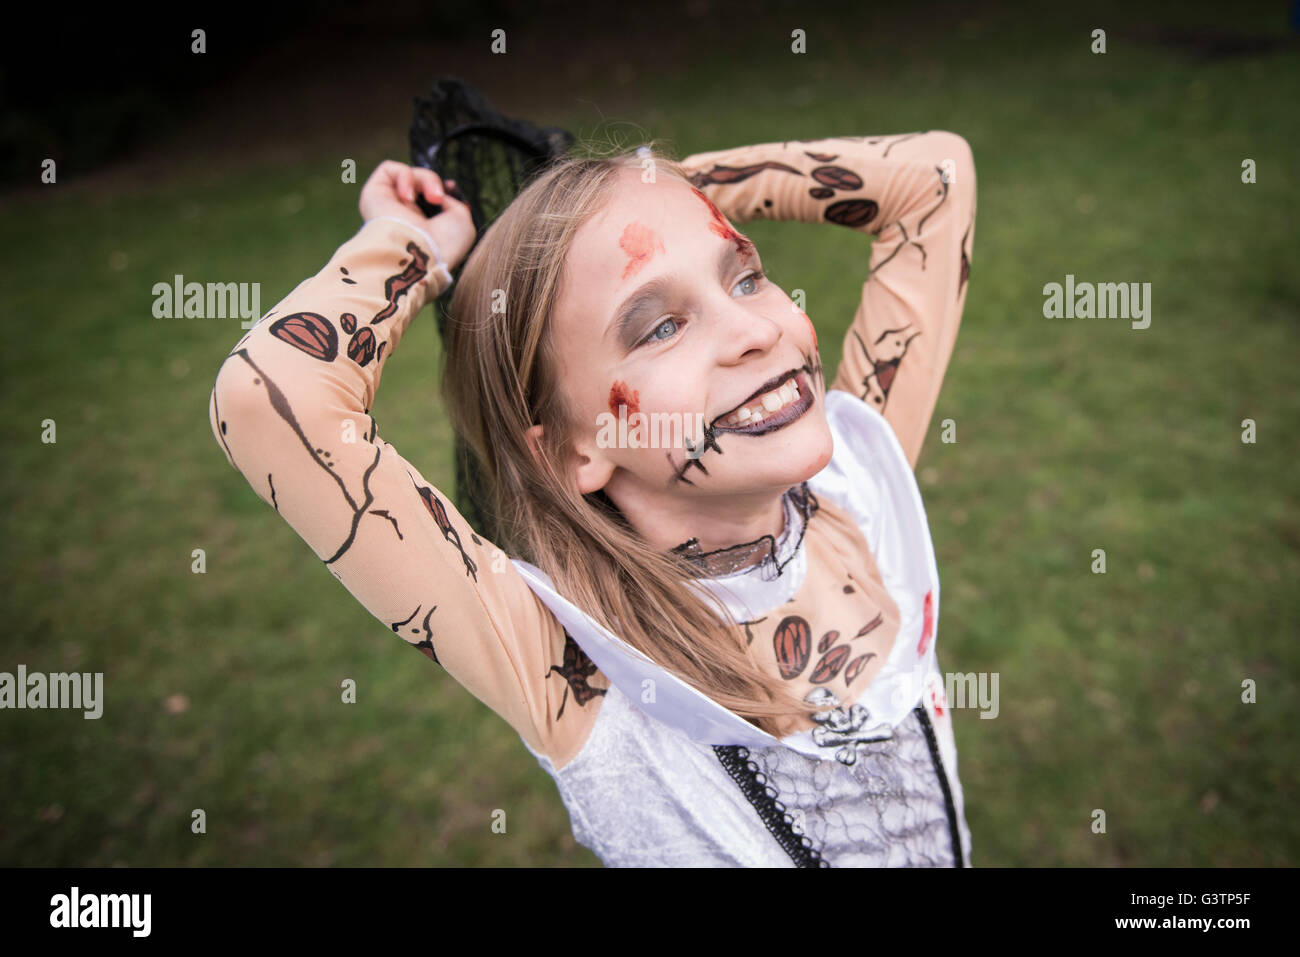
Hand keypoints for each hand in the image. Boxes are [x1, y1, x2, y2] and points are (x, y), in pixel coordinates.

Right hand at [359, 160, 475, 275]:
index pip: (430, 197)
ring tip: (432, 198)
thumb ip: (455, 204)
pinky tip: (409, 198)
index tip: (452, 187)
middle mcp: (404, 216)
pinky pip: (389, 169)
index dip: (443, 187)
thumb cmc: (444, 244)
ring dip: (426, 180)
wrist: (419, 255)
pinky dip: (405, 177)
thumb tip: (438, 194)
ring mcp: (388, 205)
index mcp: (424, 227)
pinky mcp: (374, 194)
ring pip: (409, 176)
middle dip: (434, 183)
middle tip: (439, 198)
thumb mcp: (463, 223)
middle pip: (420, 184)